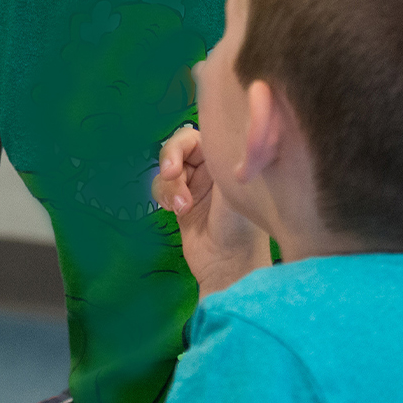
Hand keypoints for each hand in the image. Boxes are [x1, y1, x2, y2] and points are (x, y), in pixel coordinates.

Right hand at [153, 125, 267, 296]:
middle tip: (170, 175)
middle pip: (179, 148)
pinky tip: (176, 212)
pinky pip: (162, 188)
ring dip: (169, 186)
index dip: (181, 144)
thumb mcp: (232, 189)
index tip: (176, 163)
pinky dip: (164, 196)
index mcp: (229, 161)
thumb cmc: (240, 227)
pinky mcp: (181, 203)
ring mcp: (196, 186)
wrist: (229, 266)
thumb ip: (217, 161)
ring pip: (167, 169)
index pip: (200, 136)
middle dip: (170, 160)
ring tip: (181, 207)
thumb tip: (203, 137)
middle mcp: (212, 169)